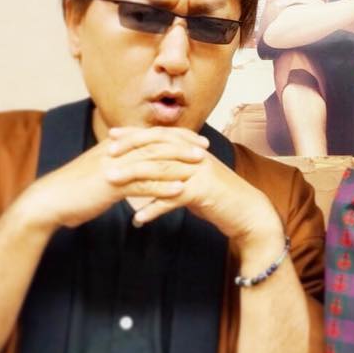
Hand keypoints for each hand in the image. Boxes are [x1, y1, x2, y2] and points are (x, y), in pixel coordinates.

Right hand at [17, 126, 210, 232]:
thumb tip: (133, 166)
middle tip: (205, 147)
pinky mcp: (111, 185)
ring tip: (200, 164)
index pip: (150, 134)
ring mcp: (114, 166)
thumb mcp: (98, 171)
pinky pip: (143, 184)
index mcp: (115, 145)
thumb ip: (117, 165)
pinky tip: (181, 190)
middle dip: (183, 143)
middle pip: (156, 141)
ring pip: (153, 160)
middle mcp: (116, 150)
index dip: (174, 135)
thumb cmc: (74, 190)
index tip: (195, 138)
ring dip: (179, 161)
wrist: (49, 201)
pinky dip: (164, 186)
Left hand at [106, 127, 278, 246]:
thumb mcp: (196, 177)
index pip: (159, 135)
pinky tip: (138, 218)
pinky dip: (153, 208)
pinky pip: (171, 199)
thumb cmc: (219, 197)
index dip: (135, 134)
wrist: (246, 213)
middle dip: (129, 149)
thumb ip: (176, 170)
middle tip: (106, 154)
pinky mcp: (202, 191)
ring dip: (133, 176)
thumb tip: (153, 168)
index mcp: (192, 149)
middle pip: (157, 147)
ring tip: (111, 181)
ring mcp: (199, 171)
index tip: (112, 135)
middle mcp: (195, 155)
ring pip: (160, 170)